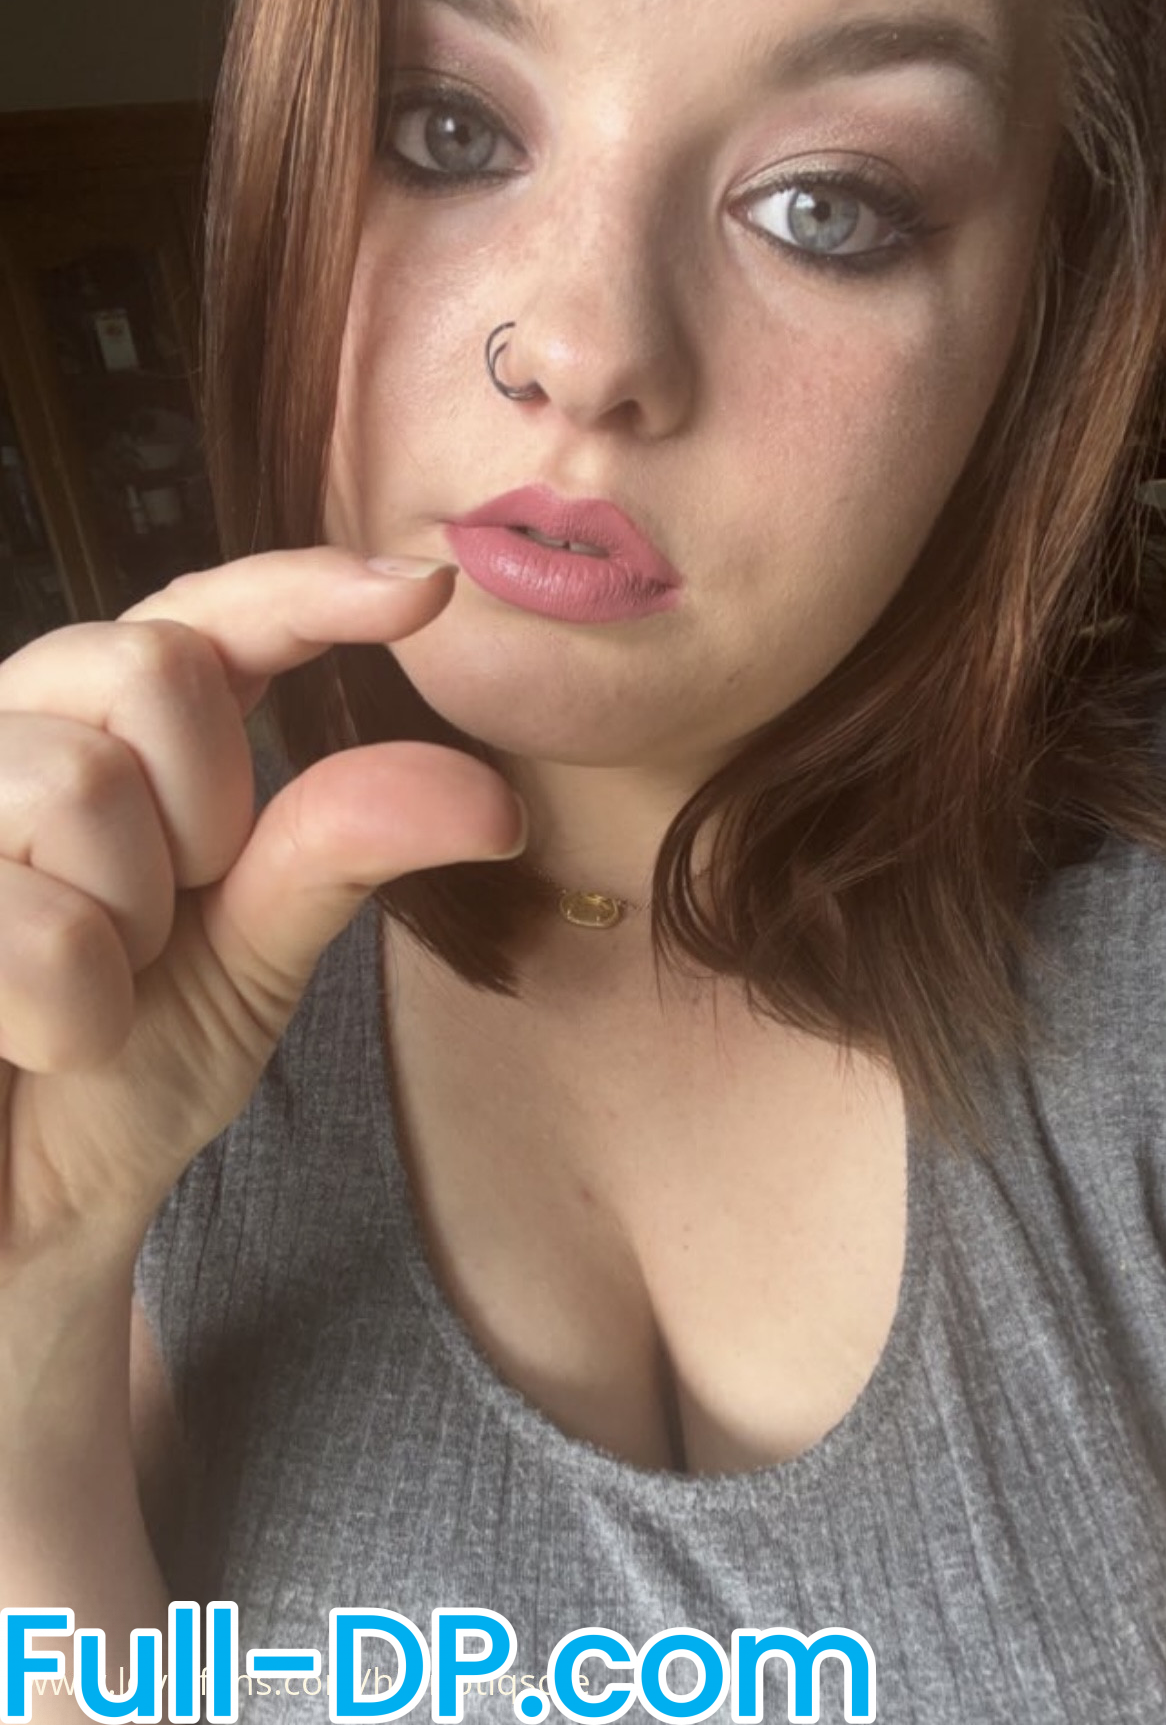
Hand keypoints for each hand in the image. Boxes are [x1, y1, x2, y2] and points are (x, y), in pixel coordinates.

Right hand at [0, 548, 523, 1256]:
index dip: (308, 586)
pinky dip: (68, 1019)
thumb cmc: (122, 1069)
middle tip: (160, 926)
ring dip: (122, 931)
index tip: (428, 594)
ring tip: (88, 991)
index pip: (206, 616)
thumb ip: (338, 850)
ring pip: (82, 785)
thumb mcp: (251, 955)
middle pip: (153, 666)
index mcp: (112, 729)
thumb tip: (491, 795)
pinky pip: (33, 929)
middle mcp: (17, 730)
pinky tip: (32, 1046)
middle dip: (202, 820)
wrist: (22, 1207)